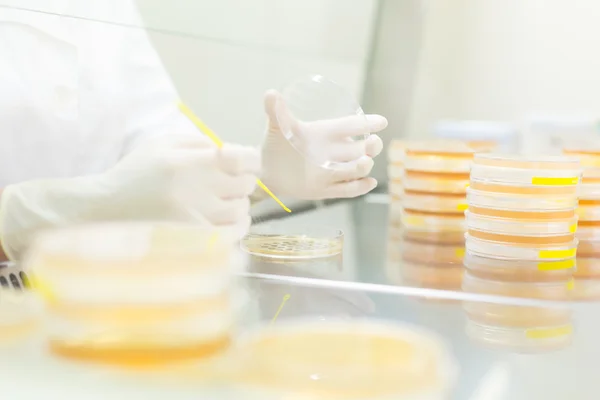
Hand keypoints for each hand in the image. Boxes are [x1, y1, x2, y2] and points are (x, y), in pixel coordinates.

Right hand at [0, 134, 259, 259]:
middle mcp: (193, 189)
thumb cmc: (136, 174)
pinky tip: (227, 221)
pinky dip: (236, 227)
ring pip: (240, 211)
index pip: (242, 159)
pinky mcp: (192, 241)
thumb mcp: (162, 145)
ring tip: (225, 202)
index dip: (250, 160)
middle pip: (245, 185)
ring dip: (239, 205)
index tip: (244, 163)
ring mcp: (194, 218)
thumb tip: (233, 151)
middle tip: (231, 184)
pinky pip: (231, 234)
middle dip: (243, 182)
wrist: (104, 209)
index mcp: (188, 162)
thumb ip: (199, 143)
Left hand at [258, 90, 387, 199]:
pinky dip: (359, 188)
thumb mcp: (277, 128)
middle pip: (360, 148)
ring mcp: (331, 171)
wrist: (267, 171)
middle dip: (371, 146)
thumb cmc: (276, 145)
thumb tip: (270, 93)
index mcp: (326, 133)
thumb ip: (276, 112)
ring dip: (363, 166)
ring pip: (355, 169)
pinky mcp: (325, 189)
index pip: (351, 125)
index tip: (381, 122)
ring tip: (364, 163)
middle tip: (374, 143)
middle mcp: (333, 152)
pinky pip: (347, 190)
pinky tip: (369, 183)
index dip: (367, 123)